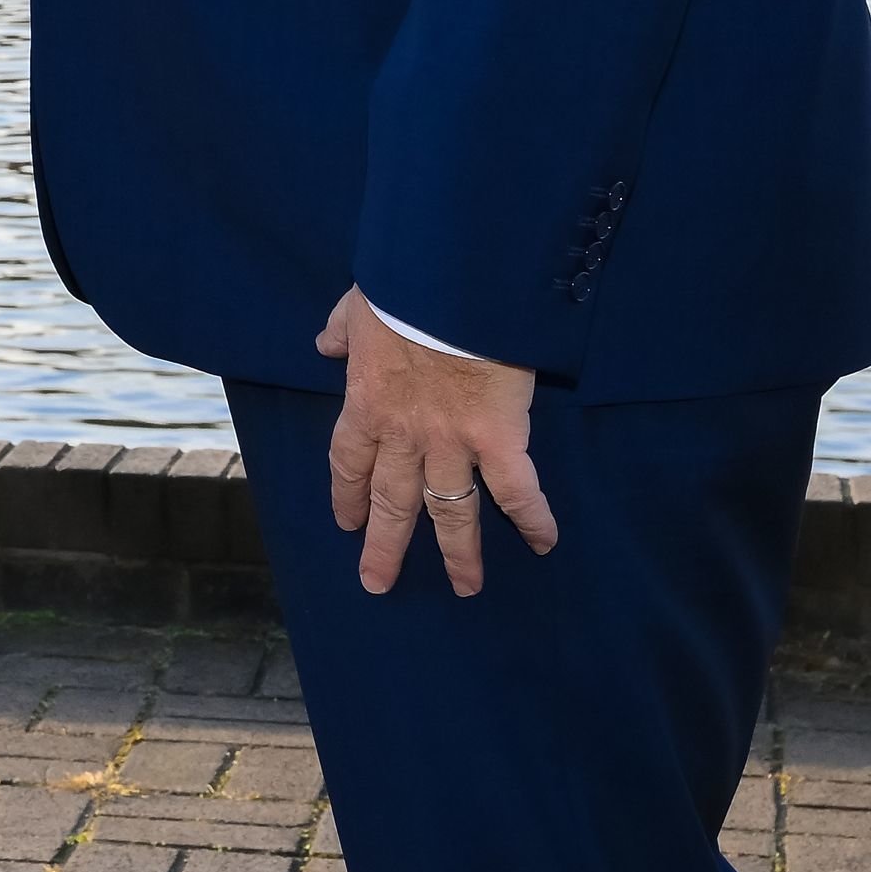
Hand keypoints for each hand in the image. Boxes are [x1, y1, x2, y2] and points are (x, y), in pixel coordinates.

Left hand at [315, 287, 556, 595]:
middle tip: (378, 582)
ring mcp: (451, 442)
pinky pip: (517, 490)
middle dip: (384, 545)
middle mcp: (404, 435)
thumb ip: (341, 330)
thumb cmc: (405, 290)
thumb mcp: (358, 305)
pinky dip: (534, 518)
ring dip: (459, 553)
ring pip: (451, 511)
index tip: (347, 522)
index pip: (349, 462)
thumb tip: (325, 344)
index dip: (348, 495)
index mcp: (366, 404)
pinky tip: (545, 544)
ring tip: (466, 587)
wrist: (453, 284)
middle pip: (391, 501)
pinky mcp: (499, 439)